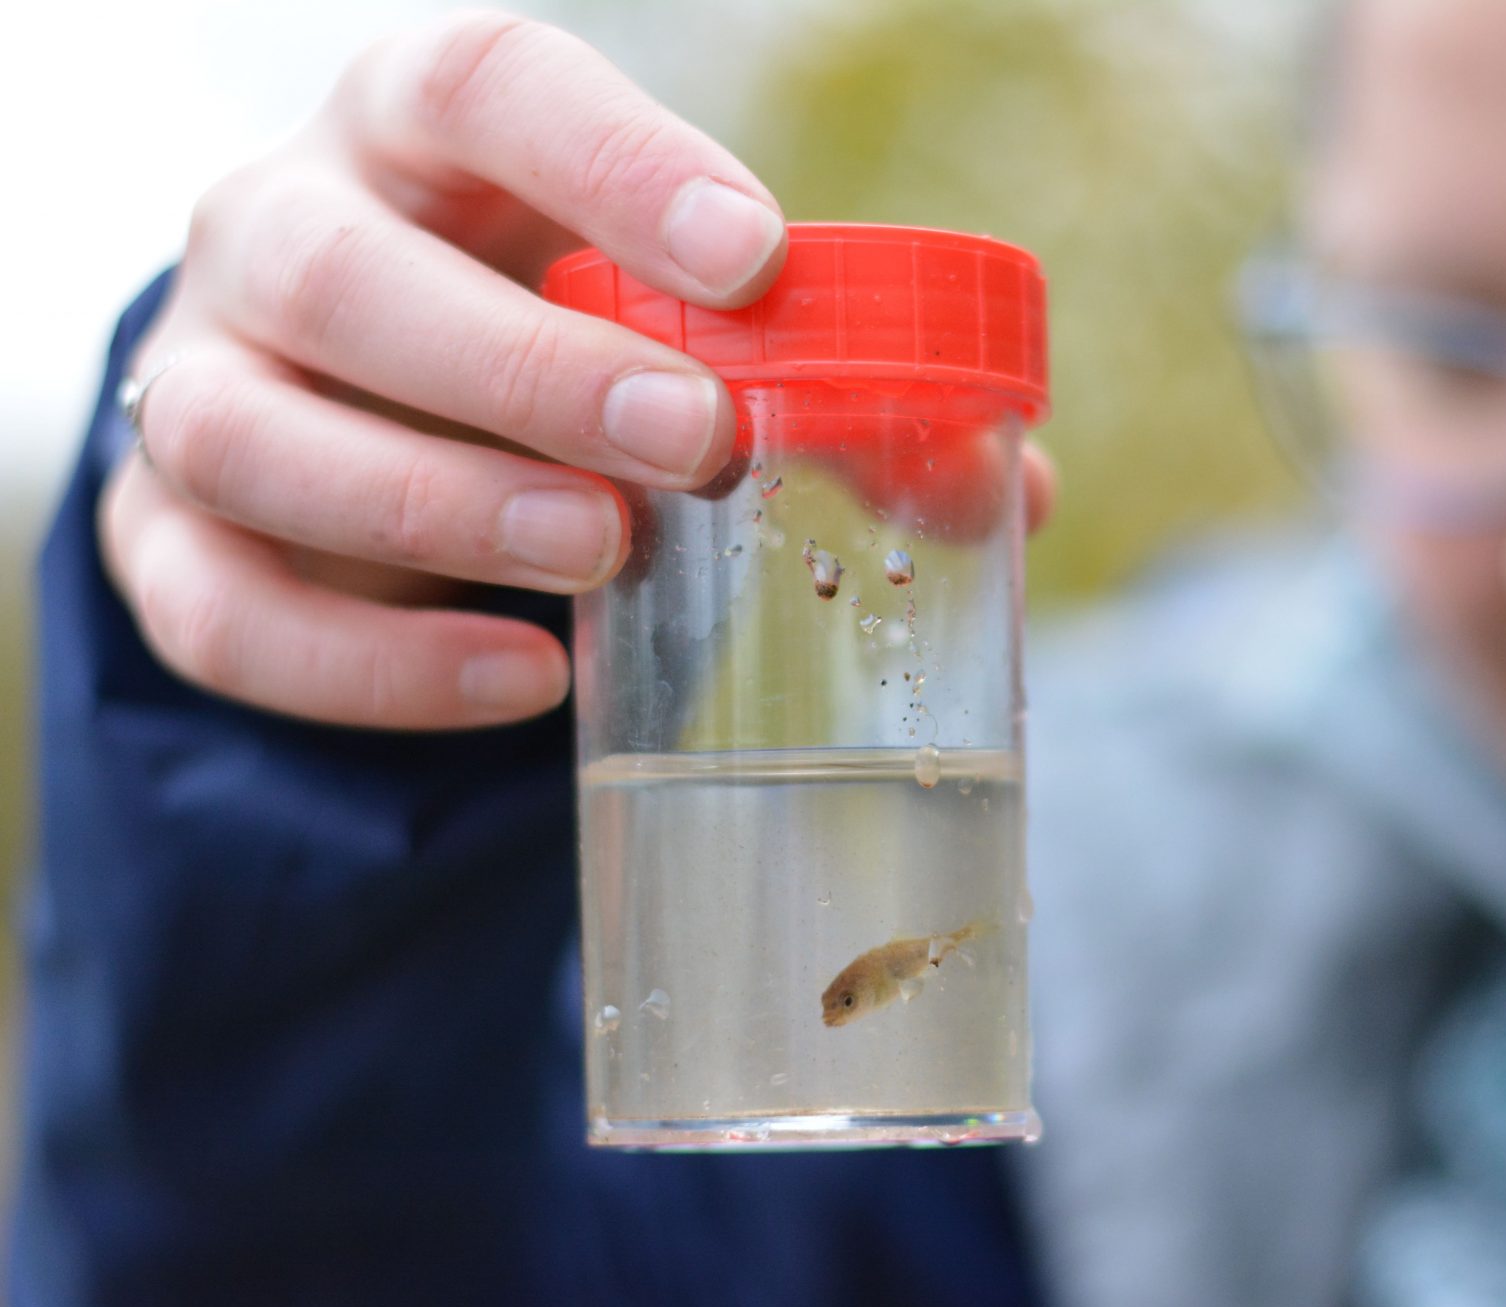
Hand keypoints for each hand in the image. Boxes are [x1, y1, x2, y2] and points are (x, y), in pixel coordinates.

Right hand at [100, 12, 1054, 731]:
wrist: (376, 445)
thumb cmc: (561, 359)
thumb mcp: (670, 338)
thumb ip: (826, 395)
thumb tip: (1000, 490)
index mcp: (426, 141)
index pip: (484, 87)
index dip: (612, 161)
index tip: (755, 259)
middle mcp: (281, 234)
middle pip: (339, 268)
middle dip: (519, 363)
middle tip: (687, 445)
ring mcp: (203, 390)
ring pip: (248, 436)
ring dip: (436, 508)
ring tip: (601, 559)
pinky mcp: (169, 545)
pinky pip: (223, 612)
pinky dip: (373, 667)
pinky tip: (520, 684)